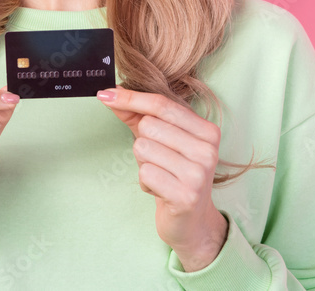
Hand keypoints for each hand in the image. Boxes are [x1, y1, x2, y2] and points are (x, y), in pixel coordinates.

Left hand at [97, 86, 227, 271]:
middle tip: (159, 161)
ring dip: (144, 164)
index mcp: (207, 130)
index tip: (106, 94)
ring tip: (161, 175)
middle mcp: (207, 150)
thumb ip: (137, 114)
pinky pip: (145, 173)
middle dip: (143, 142)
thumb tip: (110, 93)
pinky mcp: (185, 195)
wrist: (191, 221)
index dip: (131, 98)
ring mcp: (198, 173)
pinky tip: (160, 190)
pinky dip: (145, 182)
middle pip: (149, 126)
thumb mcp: (161, 139)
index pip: (162, 104)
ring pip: (143, 148)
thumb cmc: (174, 173)